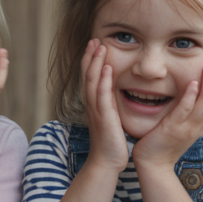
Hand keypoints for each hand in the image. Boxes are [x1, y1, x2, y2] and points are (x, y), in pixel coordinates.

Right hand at [82, 39, 128, 171]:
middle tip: (94, 38)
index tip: (95, 45)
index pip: (90, 78)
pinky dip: (103, 79)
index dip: (91, 61)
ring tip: (98, 46)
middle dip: (90, 56)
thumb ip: (111, 107)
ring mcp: (96, 110)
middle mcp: (92, 104)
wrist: (106, 162)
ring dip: (95, 62)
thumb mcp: (110, 120)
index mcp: (94, 104)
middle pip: (87, 75)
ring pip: (92, 81)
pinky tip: (107, 67)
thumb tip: (115, 97)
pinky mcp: (103, 116)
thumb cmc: (111, 144)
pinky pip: (102, 95)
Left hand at [132, 62, 202, 168]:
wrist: (153, 165)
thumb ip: (186, 114)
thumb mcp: (180, 128)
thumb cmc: (162, 145)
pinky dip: (191, 96)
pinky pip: (185, 111)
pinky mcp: (173, 129)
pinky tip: (192, 83)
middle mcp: (197, 126)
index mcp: (200, 125)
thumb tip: (188, 98)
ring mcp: (187, 128)